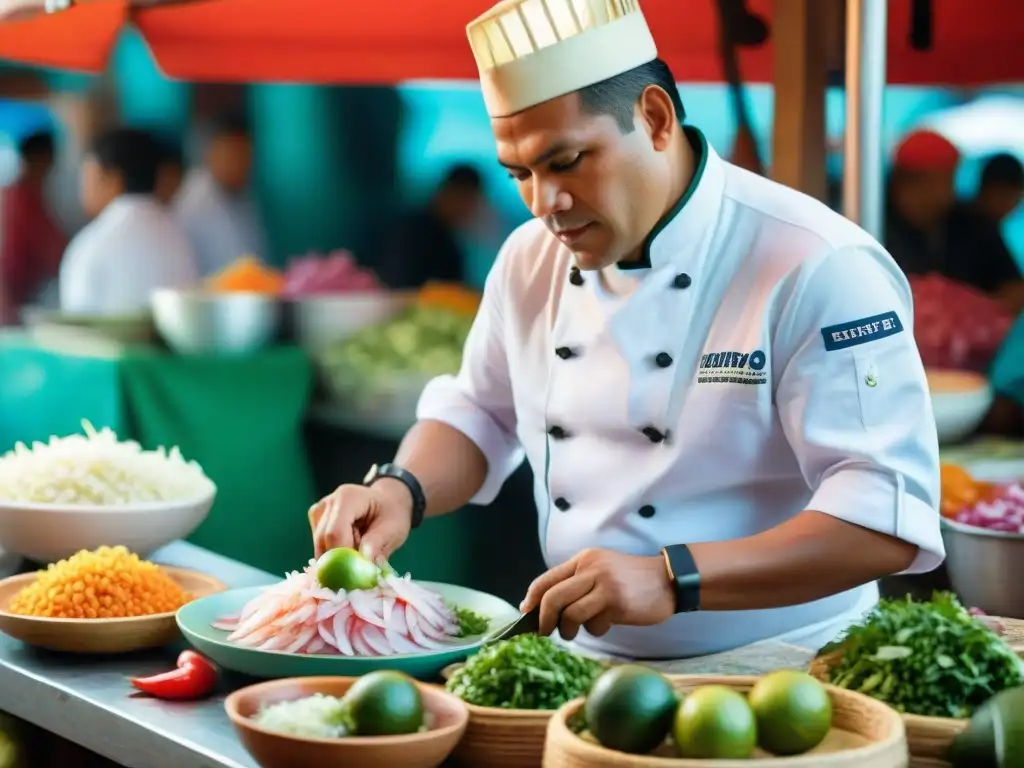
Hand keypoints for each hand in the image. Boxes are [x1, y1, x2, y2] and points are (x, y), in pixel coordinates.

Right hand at [308, 479, 412, 560]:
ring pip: (320, 548)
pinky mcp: (315, 523)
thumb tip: (362, 564)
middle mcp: (327, 503)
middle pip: (324, 542)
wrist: (387, 503)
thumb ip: (376, 545)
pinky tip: (350, 546)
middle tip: (362, 567)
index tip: (358, 573)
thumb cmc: (392, 515)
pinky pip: (320, 547)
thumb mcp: (393, 529)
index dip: (342, 557)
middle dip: (340, 560)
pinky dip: (334, 554)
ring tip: (359, 550)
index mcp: (347, 497)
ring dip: (338, 558)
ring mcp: (318, 513)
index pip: (335, 533)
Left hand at [520, 548, 675, 639]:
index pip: (546, 579)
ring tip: (577, 631)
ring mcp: (604, 585)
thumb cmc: (631, 580)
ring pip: (570, 613)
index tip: (526, 613)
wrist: (668, 580)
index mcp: (583, 559)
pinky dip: (595, 630)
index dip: (532, 599)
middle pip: (552, 597)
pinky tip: (606, 624)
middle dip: (544, 620)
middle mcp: (591, 568)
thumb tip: (545, 607)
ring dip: (568, 629)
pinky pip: (593, 624)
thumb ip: (577, 582)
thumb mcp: (602, 570)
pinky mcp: (617, 603)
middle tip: (546, 632)